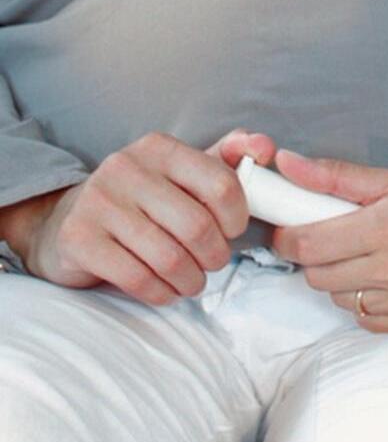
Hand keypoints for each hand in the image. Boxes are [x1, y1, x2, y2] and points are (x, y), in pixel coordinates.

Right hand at [15, 128, 274, 301]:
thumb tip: (266, 148)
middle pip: (197, 226)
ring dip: (190, 280)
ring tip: (193, 282)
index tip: (233, 231)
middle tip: (213, 264)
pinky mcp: (79, 238)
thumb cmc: (142, 199)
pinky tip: (166, 291)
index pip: (221, 183)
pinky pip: (137, 278)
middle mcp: (126, 167)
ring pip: (168, 257)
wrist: (67, 220)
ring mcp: (98, 202)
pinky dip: (161, 293)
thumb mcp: (182, 171)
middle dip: (215, 255)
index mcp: (159, 148)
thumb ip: (227, 157)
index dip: (237, 217)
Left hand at [271, 145, 387, 333]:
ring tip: (361, 254)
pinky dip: (362, 298)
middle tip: (327, 237)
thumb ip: (337, 175)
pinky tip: (380, 277)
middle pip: (317, 275)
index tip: (288, 228)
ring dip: (338, 278)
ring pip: (337, 298)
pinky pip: (363, 317)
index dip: (288, 237)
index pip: (310, 244)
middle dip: (314, 255)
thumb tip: (286, 165)